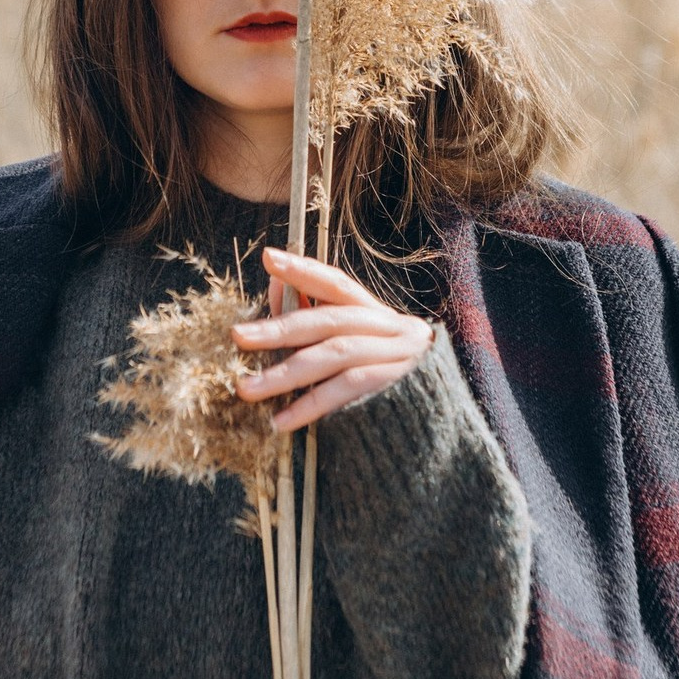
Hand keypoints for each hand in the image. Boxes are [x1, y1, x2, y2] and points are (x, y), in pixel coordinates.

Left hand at [231, 246, 435, 432]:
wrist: (440, 414)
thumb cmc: (385, 374)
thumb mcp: (355, 341)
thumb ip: (316, 315)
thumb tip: (274, 284)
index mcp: (375, 312)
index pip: (337, 284)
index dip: (304, 270)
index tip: (270, 257)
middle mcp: (388, 327)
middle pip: (329, 320)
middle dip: (280, 327)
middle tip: (238, 335)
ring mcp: (395, 356)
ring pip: (334, 355)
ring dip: (285, 373)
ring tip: (246, 389)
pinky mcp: (394, 387)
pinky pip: (347, 392)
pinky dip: (310, 406)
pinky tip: (280, 421)